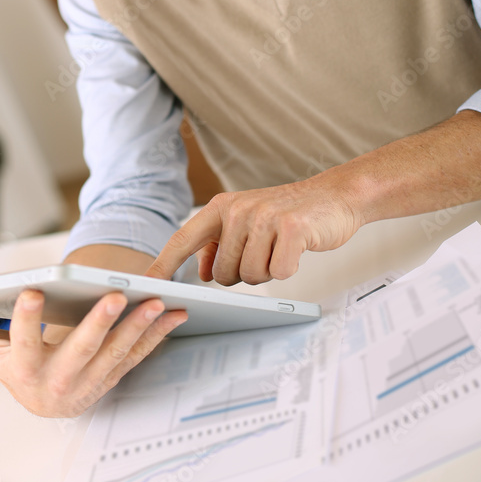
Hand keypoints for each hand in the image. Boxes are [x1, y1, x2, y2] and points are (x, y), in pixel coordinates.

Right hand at [0, 290, 186, 417]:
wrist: (48, 400)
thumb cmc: (17, 366)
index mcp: (26, 370)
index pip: (23, 343)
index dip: (26, 319)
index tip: (33, 290)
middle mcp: (61, 379)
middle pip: (81, 349)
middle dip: (99, 323)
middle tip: (114, 295)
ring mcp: (94, 379)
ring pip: (119, 352)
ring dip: (140, 327)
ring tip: (155, 300)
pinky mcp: (117, 374)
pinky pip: (141, 354)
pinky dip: (159, 333)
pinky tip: (174, 311)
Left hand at [146, 180, 361, 286]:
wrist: (334, 196)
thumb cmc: (289, 214)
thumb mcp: (247, 220)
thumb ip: (221, 241)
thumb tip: (202, 271)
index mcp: (221, 206)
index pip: (183, 239)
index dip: (163, 264)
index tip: (146, 285)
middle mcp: (237, 209)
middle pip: (223, 273)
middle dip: (244, 273)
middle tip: (265, 250)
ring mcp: (264, 218)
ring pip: (250, 277)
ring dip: (268, 271)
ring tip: (280, 247)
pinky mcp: (291, 229)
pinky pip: (278, 274)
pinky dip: (289, 268)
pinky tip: (297, 249)